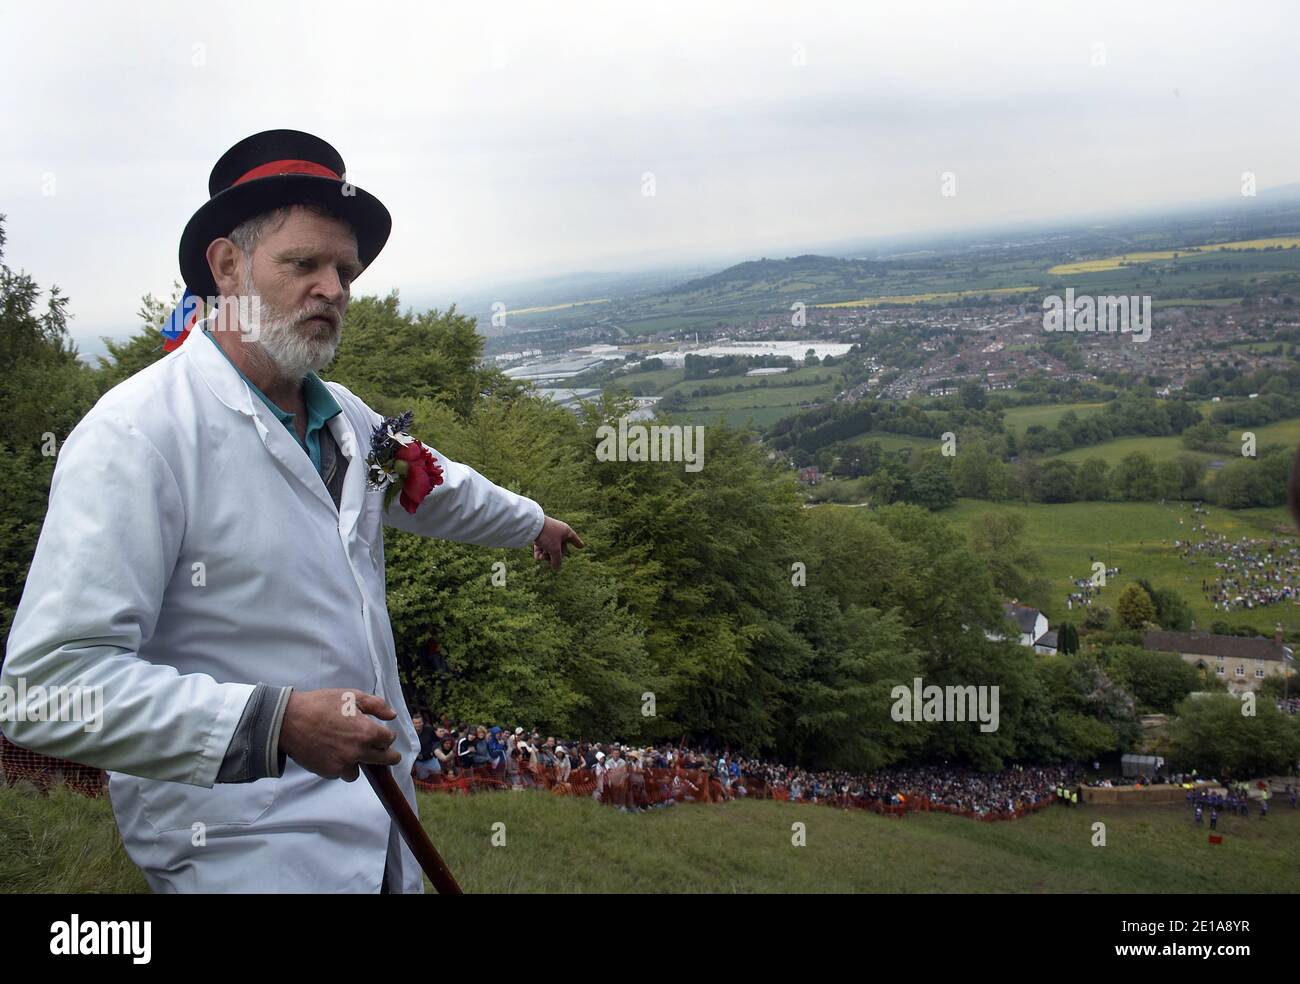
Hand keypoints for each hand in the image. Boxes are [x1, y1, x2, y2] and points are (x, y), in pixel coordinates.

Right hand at [278, 689, 400, 780]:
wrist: (289, 720)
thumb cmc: (320, 704)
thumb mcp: (350, 696)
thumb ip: (376, 705)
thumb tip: (392, 715)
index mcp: (366, 732)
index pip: (389, 739)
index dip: (387, 735)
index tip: (383, 734)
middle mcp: (358, 751)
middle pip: (384, 760)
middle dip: (388, 756)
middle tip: (387, 754)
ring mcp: (343, 764)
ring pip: (359, 771)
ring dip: (357, 763)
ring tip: (348, 751)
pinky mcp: (328, 772)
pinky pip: (340, 773)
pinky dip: (339, 766)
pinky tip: (331, 753)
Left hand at [533, 515, 583, 570]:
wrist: (532, 525)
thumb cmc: (548, 535)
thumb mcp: (554, 550)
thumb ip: (557, 560)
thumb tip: (556, 568)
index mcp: (566, 531)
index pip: (574, 539)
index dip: (577, 543)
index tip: (581, 546)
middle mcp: (558, 532)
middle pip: (560, 548)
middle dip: (554, 556)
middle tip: (549, 560)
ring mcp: (548, 533)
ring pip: (549, 548)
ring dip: (546, 556)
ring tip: (541, 558)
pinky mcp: (538, 535)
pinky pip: (542, 547)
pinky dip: (540, 553)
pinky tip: (537, 557)